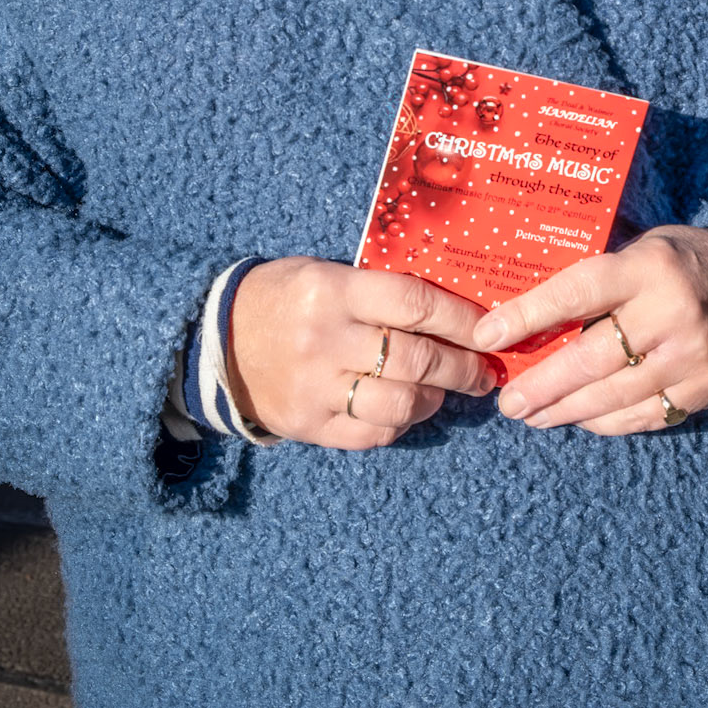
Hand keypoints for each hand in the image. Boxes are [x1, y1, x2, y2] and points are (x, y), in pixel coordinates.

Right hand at [229, 258, 497, 448]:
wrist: (216, 338)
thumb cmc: (283, 297)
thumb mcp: (326, 273)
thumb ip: (379, 289)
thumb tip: (453, 308)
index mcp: (333, 290)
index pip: (416, 304)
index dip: (463, 320)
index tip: (491, 331)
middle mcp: (326, 339)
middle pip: (417, 359)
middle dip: (463, 368)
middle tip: (483, 372)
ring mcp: (316, 387)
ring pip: (401, 403)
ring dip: (435, 400)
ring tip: (444, 392)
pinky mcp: (307, 424)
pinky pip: (371, 433)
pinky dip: (400, 424)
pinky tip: (407, 410)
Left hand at [469, 225, 707, 435]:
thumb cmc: (689, 259)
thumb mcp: (644, 246)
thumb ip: (597, 275)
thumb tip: (526, 308)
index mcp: (648, 267)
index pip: (577, 292)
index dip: (528, 315)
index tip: (487, 335)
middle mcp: (670, 313)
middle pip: (591, 358)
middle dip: (541, 385)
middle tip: (506, 401)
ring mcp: (691, 358)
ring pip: (614, 396)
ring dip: (565, 411)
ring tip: (531, 416)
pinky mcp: (704, 390)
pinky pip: (644, 417)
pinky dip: (605, 422)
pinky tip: (578, 419)